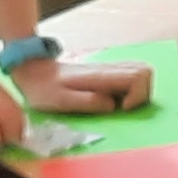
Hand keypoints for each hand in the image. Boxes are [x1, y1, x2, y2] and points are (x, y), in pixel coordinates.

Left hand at [15, 58, 152, 114]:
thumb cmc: (43, 89)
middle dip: (143, 94)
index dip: (138, 96)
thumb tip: (112, 105)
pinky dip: (132, 89)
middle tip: (123, 109)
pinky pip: (131, 75)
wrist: (32, 71)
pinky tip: (115, 99)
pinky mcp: (107, 72)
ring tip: (121, 106)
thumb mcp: (60, 100)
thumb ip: (87, 102)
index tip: (122, 109)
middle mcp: (109, 69)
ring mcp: (109, 68)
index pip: (139, 76)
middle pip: (146, 71)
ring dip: (139, 92)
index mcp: (100, 76)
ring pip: (141, 71)